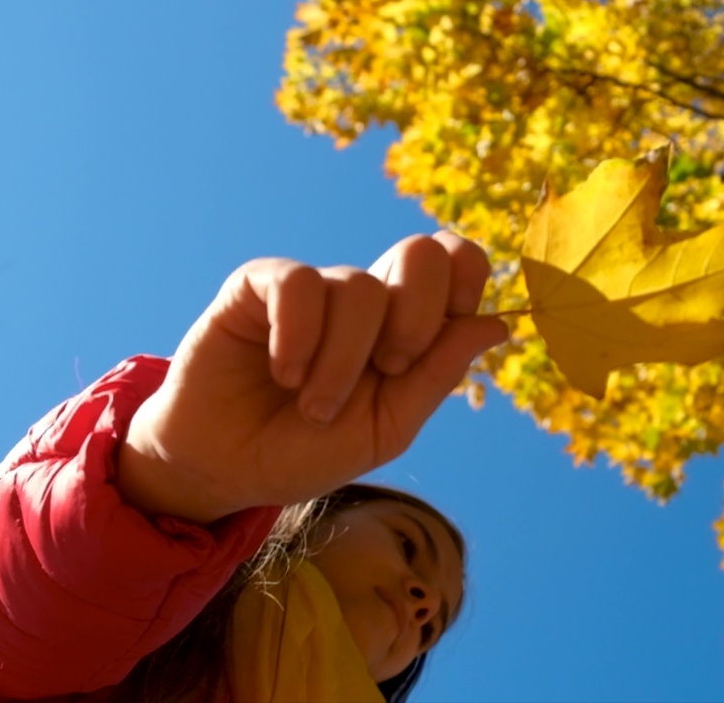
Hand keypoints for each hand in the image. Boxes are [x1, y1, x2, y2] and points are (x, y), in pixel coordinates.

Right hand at [118, 232, 507, 523]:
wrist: (225, 470)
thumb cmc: (307, 449)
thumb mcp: (386, 428)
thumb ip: (438, 374)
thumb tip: (497, 323)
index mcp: (406, 325)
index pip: (455, 262)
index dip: (466, 277)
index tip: (450, 324)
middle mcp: (365, 298)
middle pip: (420, 252)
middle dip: (417, 317)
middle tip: (389, 368)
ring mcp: (314, 289)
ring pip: (359, 288)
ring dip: (342, 363)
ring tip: (313, 405)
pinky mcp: (258, 286)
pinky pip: (299, 285)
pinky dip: (299, 337)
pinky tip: (283, 373)